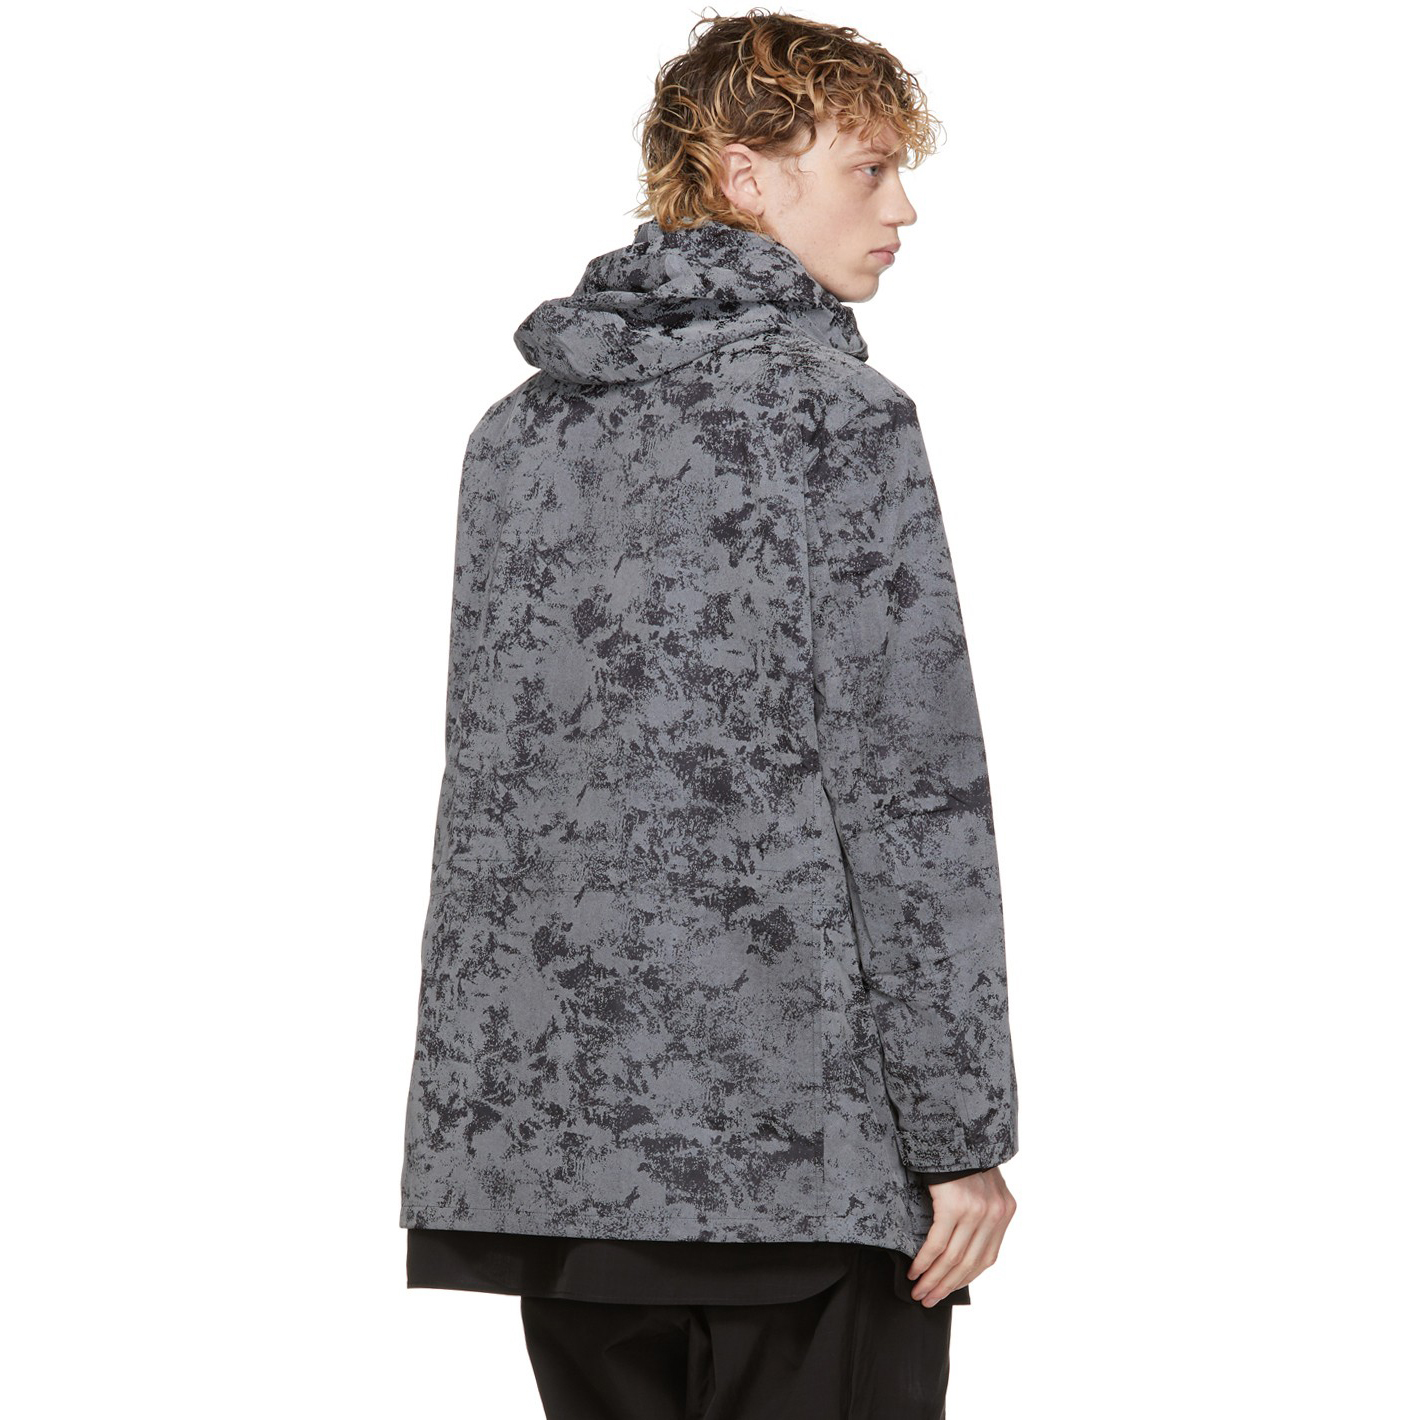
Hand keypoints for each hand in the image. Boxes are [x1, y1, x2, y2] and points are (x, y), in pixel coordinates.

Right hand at [906, 1166, 1015, 1305]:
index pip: (986, 1258)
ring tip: (919, 1292)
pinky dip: (925, 1262)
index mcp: (1005, 1211)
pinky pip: (938, 1244)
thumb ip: (979, 1214)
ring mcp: (976, 1211)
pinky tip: (914, 1271)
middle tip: (929, 1300)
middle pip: (969, 1263)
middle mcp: (994, 1214)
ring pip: (953, 1258)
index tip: (947, 1291)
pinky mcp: (954, 1206)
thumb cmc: (960, 1155)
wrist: (953, 1125)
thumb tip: (961, 1247)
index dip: (965, 1279)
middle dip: (947, 1286)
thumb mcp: (981, 1186)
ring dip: (934, 1279)